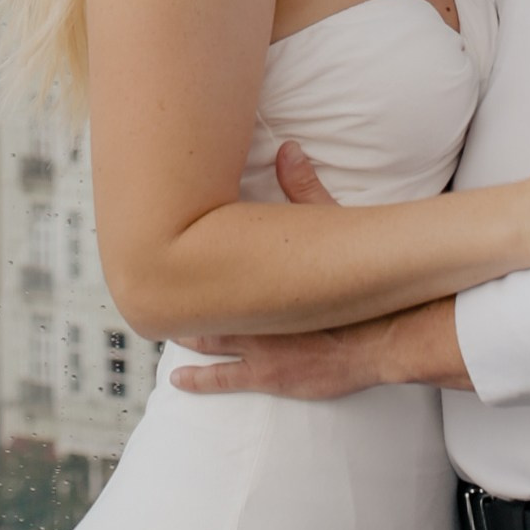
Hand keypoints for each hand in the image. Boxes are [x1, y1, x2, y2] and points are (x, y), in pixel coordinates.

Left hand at [172, 166, 467, 390]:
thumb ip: (305, 189)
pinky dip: (198, 379)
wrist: (381, 340)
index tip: (161, 254)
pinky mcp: (270, 377)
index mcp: (263, 278)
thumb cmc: (359, 287)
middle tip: (148, 291)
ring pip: (208, 341)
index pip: (213, 265)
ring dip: (184, 334)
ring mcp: (258, 350)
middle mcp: (253, 314)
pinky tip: (176, 380)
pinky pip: (224, 380)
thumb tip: (288, 149)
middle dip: (177, 298)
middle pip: (203, 303)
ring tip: (157, 327)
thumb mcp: (332, 227)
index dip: (185, 262)